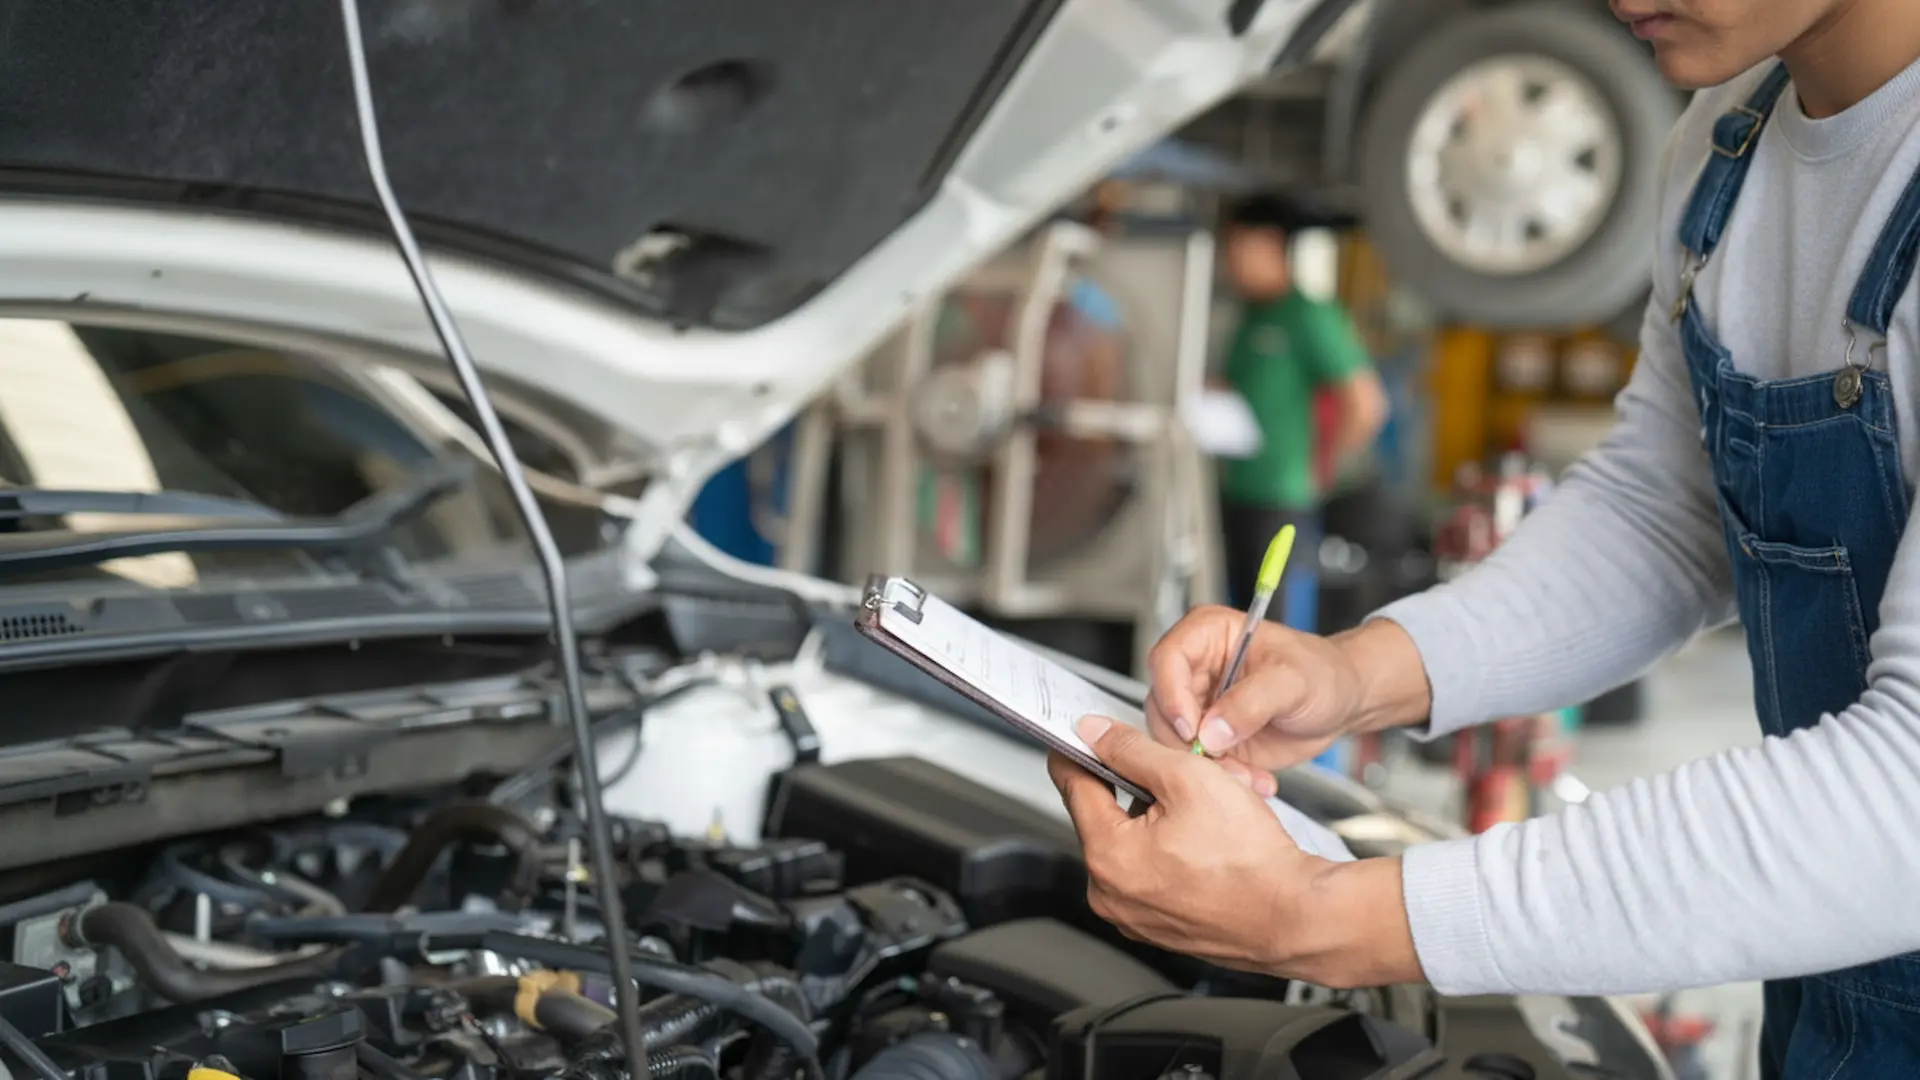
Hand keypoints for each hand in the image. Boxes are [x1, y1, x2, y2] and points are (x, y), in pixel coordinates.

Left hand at [1048, 715, 1418, 986]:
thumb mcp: (1189, 777)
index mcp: (1108, 856)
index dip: (1079, 749)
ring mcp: (1134, 917)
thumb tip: (1094, 734)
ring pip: (1133, 844)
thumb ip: (1132, 750)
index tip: (1084, 733)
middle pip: (1105, 815)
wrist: (1297, 917)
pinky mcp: (1159, 928)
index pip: (1072, 784)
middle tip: (1177, 772)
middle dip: (1139, 786)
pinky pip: (1152, 874)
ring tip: (1204, 808)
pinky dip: (1171, 850)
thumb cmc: (1252, 859)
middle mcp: (1110, 894)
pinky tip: (1207, 841)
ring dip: (1159, 817)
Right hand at [1143, 607, 1366, 793]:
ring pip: (1174, 739)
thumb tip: (1213, 732)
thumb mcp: (1294, 680)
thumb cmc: (1322, 673)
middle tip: (1222, 759)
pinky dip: (1224, 777)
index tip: (1192, 728)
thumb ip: (1252, 701)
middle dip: (1188, 741)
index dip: (1172, 695)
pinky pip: (1198, 762)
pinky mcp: (1209, 736)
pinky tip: (1257, 780)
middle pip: (1162, 705)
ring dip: (1208, 766)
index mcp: (1207, 634)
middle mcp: (1195, 668)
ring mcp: (1200, 704)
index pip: (1167, 659)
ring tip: (1249, 775)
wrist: (1340, 702)